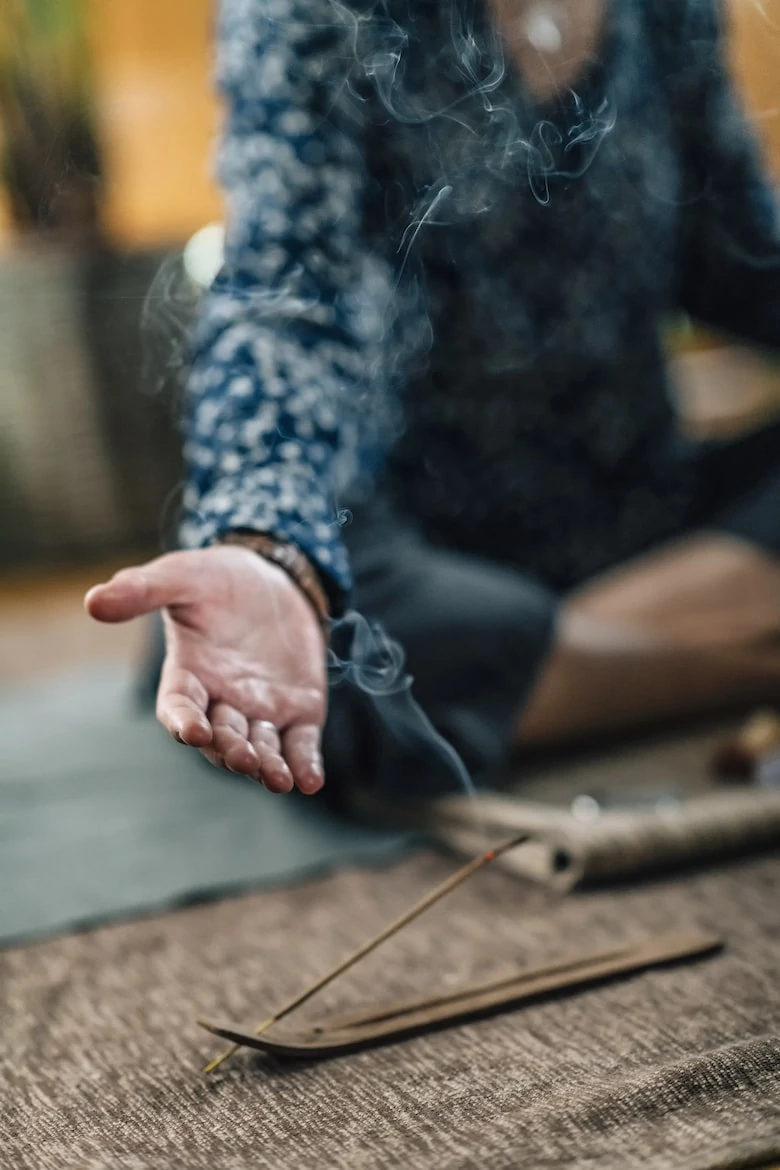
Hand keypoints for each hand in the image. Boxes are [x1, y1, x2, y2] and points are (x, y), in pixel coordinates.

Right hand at [85, 546, 326, 793]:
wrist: (271, 578)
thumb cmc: (214, 580)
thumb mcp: (181, 576)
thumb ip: (142, 590)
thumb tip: (93, 602)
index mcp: (188, 676)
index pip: (178, 708)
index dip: (183, 722)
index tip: (192, 732)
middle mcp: (221, 702)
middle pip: (222, 737)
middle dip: (232, 750)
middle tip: (244, 759)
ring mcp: (260, 710)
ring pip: (261, 748)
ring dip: (268, 768)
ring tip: (278, 779)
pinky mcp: (299, 710)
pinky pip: (301, 744)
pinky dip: (304, 764)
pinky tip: (310, 781)